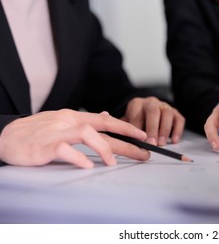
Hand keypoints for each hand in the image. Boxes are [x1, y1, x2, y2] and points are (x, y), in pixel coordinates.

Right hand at [0, 109, 148, 167]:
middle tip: (143, 153)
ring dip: (103, 148)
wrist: (6, 135)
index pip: (106, 120)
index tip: (142, 136)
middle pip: (103, 128)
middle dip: (126, 142)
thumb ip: (86, 120)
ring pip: (86, 134)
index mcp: (74, 117)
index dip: (126, 127)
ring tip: (112, 163)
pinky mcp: (43, 146)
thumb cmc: (37, 131)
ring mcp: (56, 133)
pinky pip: (64, 149)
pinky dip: (77, 157)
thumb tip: (107, 116)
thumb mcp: (63, 121)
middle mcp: (68, 122)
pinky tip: (87, 166)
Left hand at [122, 97, 184, 145]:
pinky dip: (177, 130)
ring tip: (161, 143)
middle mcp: (151, 102)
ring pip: (167, 113)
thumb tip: (126, 142)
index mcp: (137, 104)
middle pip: (153, 112)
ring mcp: (164, 106)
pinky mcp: (175, 112)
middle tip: (152, 143)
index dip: (138, 128)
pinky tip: (174, 140)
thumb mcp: (126, 124)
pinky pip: (179, 119)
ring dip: (165, 129)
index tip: (139, 141)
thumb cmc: (135, 121)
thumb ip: (127, 131)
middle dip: (152, 129)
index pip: (137, 114)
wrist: (144, 113)